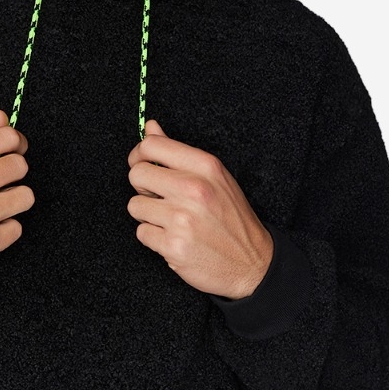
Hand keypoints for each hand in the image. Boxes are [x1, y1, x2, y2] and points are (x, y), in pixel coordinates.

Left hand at [127, 119, 272, 298]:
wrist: (252, 263)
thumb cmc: (232, 218)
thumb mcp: (214, 177)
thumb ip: (179, 153)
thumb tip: (151, 126)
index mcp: (205, 166)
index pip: (151, 145)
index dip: (140, 155)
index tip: (143, 164)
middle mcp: (194, 189)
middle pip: (137, 174)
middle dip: (143, 187)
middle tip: (162, 198)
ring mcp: (182, 219)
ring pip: (135, 206)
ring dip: (148, 215)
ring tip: (172, 221)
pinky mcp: (173, 246)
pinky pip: (142, 233)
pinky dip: (154, 238)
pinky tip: (175, 238)